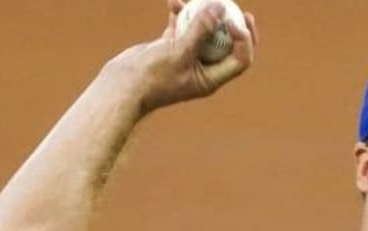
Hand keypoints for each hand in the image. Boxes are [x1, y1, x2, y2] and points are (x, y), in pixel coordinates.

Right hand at [105, 0, 259, 112]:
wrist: (122, 86)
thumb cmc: (152, 77)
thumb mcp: (179, 51)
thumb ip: (200, 30)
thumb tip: (221, 7)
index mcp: (211, 78)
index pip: (240, 59)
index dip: (244, 40)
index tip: (236, 22)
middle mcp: (202, 69)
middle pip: (227, 45)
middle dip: (233, 26)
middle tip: (238, 10)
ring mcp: (187, 58)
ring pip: (203, 33)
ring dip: (203, 15)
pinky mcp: (171, 48)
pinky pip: (182, 28)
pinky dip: (180, 15)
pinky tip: (174, 2)